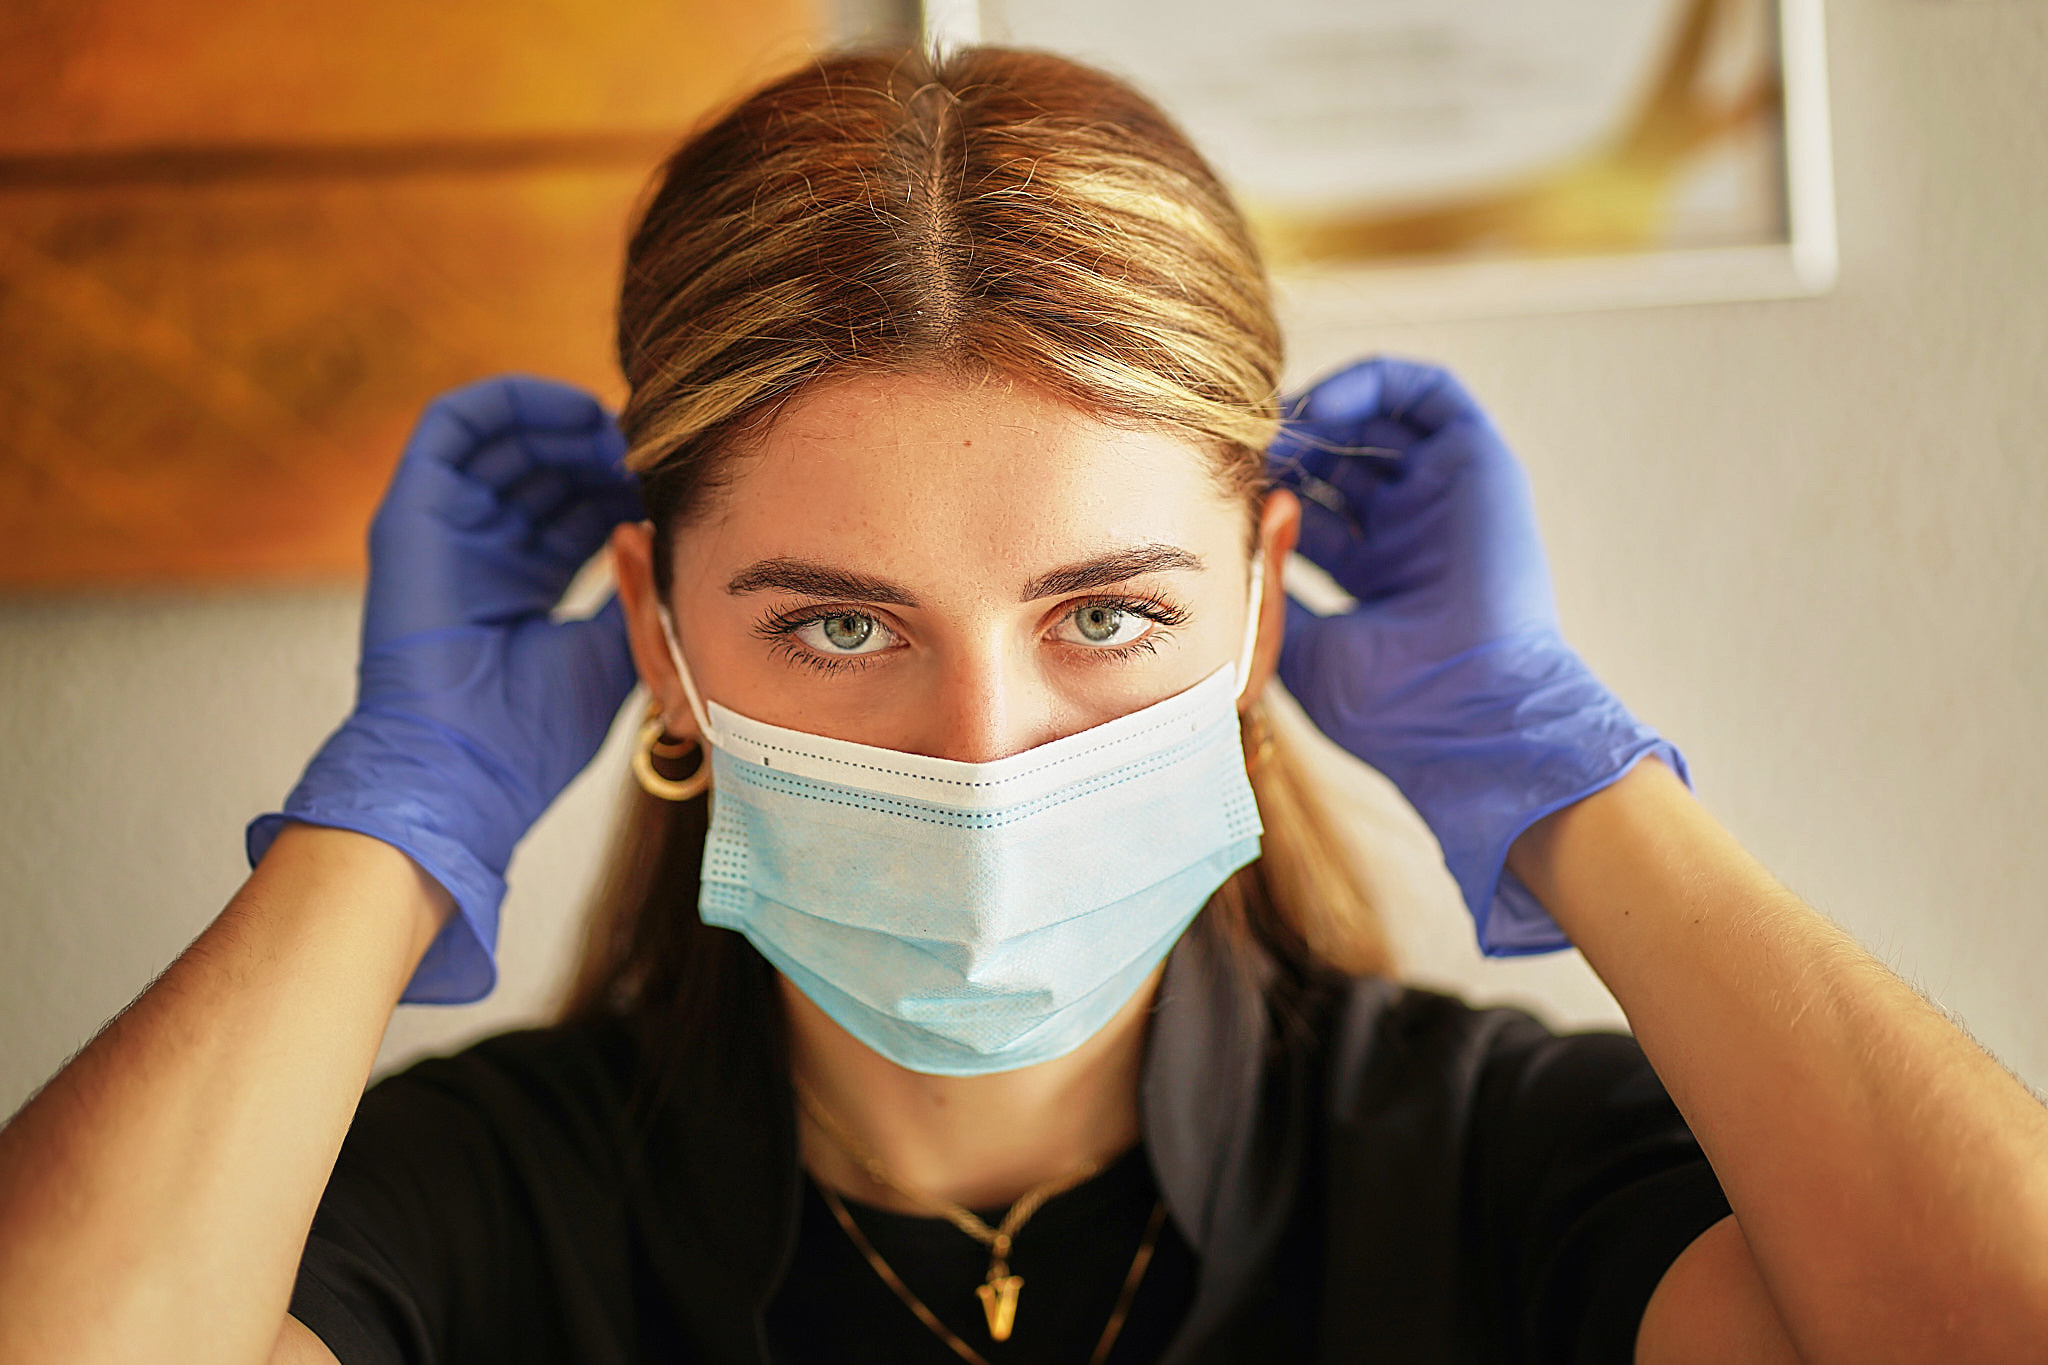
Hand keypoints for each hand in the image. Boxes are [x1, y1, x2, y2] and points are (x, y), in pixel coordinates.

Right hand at [247, 376, 642, 1001]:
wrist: (466, 771)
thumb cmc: (537, 731)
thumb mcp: (613, 647)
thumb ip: (640, 588)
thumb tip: (672, 530)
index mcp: (526, 584)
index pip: (578, 505)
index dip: (627, 480)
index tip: (679, 472)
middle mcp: (484, 549)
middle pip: (548, 465)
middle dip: (605, 447)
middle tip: (661, 442)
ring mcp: (446, 527)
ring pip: (509, 436)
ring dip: (570, 421)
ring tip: (628, 428)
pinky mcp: (411, 510)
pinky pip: (453, 423)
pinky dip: (515, 401)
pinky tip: (579, 415)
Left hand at [1269, 357, 1687, 953]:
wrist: (1466, 711)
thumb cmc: (1385, 703)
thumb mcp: (1298, 650)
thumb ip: (1267, 592)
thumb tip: (1222, 553)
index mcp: (1374, 580)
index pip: (1310, 513)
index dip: (1262, 492)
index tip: (1218, 489)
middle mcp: (1410, 534)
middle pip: (1339, 462)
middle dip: (1287, 449)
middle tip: (1240, 451)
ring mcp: (1443, 499)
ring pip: (1379, 421)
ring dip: (1321, 411)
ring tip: (1275, 426)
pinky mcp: (1478, 465)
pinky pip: (1430, 393)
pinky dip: (1374, 380)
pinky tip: (1320, 408)